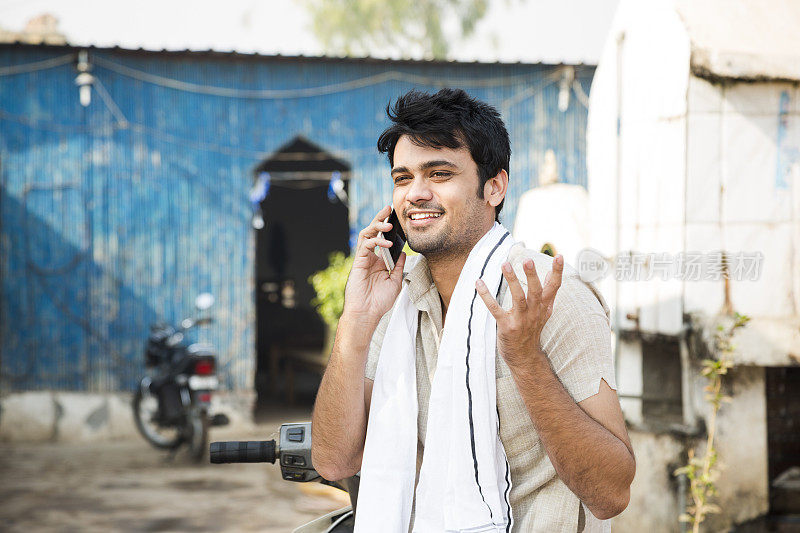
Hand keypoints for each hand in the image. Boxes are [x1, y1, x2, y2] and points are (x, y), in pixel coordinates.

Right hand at [342, 205, 406, 324]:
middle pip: (373, 232)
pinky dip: (375, 241)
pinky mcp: (358, 261)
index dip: (389, 228)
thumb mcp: (395, 281)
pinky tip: (386, 243)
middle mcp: (370, 257)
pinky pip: (365, 245)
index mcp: (379, 261)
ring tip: (388, 224)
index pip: (383, 239)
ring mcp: (363, 258)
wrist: (367, 313)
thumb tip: (404, 252)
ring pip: (367, 234)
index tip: (397, 218)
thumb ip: (399, 266)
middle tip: (389, 208)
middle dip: (380, 219)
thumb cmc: (379, 301)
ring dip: (377, 226)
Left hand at [476, 255, 563, 369]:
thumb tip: (552, 274)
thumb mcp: (544, 312)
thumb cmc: (532, 330)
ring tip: (505, 264)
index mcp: (544, 307)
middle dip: (532, 276)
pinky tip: (479, 284)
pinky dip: (487, 297)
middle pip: (535, 292)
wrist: (525, 357)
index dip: (558, 272)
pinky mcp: (507, 327)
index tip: (559, 256)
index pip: (554, 287)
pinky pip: (496, 310)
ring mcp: (521, 320)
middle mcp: (534, 313)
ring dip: (512, 281)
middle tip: (528, 260)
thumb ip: (547, 293)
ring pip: (518, 299)